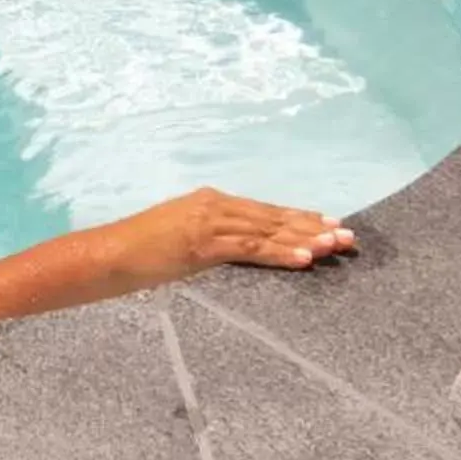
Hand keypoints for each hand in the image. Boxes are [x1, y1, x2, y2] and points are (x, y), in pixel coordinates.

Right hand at [97, 188, 356, 291]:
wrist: (111, 252)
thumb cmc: (142, 251)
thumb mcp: (183, 241)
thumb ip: (212, 241)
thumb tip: (239, 252)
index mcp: (211, 202)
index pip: (265, 211)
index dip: (299, 217)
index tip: (330, 223)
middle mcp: (215, 204)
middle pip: (273, 217)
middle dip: (313, 226)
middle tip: (349, 235)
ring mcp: (210, 221)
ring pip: (269, 230)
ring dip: (306, 238)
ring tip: (336, 245)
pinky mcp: (204, 242)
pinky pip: (251, 248)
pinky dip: (280, 252)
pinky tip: (304, 258)